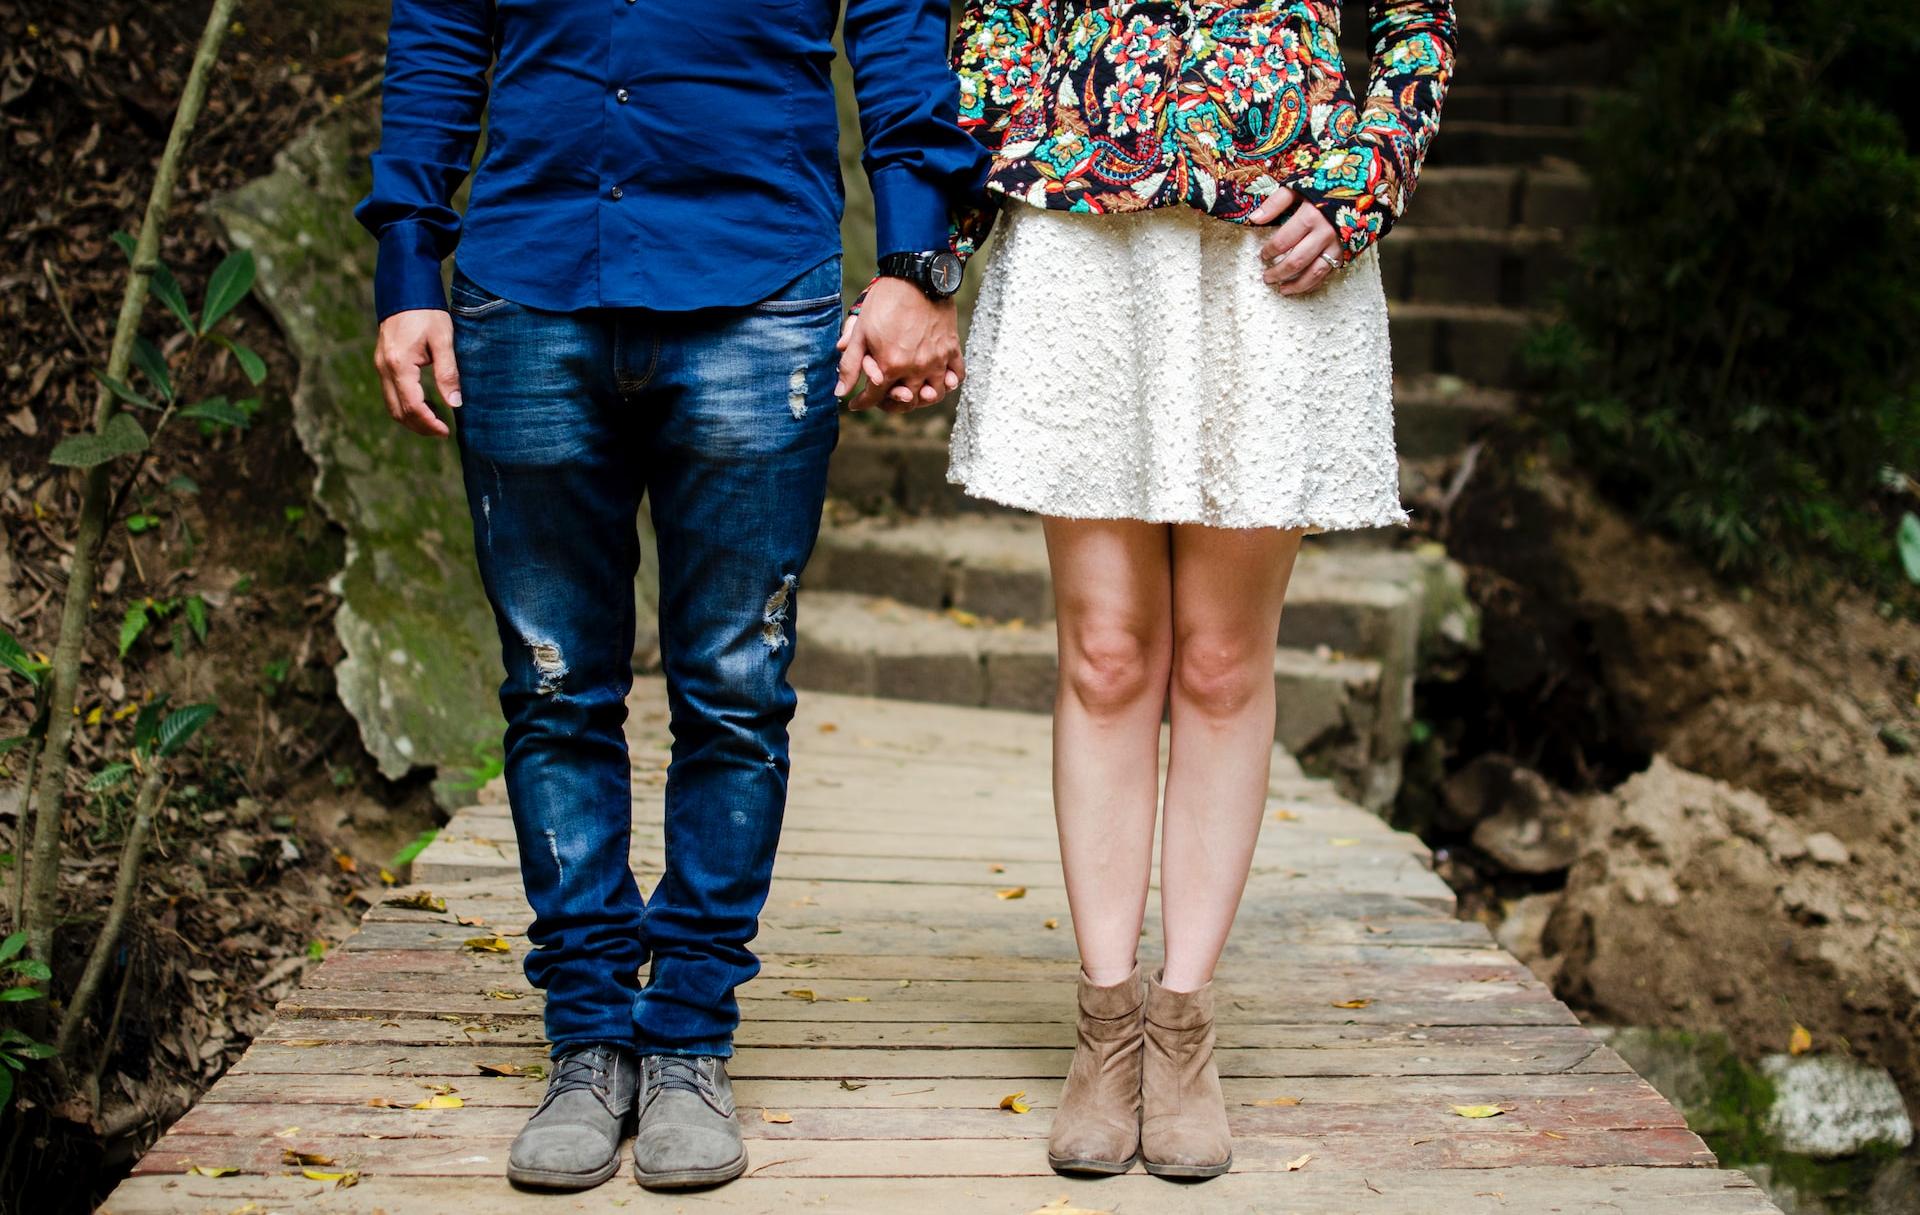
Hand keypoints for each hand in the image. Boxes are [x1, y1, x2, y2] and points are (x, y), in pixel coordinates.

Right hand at [374, 308, 459, 437]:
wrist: (406, 290)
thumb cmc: (427, 313)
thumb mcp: (443, 340)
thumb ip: (448, 373)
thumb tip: (455, 404)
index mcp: (399, 364)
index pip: (412, 406)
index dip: (430, 423)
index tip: (447, 430)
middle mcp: (384, 368)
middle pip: (398, 412)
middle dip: (420, 426)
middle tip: (443, 431)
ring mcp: (380, 366)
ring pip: (391, 405)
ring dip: (412, 418)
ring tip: (437, 420)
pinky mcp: (382, 363)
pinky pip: (391, 393)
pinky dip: (407, 405)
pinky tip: (427, 402)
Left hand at [834, 277, 962, 412]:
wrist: (915, 277)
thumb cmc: (885, 301)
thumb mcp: (860, 332)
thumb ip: (850, 365)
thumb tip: (840, 393)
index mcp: (890, 366)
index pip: (875, 397)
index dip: (862, 402)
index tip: (856, 403)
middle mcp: (916, 368)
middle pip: (906, 401)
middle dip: (891, 404)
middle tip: (883, 399)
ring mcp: (937, 360)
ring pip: (935, 394)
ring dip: (922, 399)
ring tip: (913, 393)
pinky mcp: (952, 349)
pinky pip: (957, 376)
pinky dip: (949, 382)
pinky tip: (939, 381)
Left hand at [1250, 188, 1345, 296]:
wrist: (1367, 185)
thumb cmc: (1329, 182)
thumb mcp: (1300, 184)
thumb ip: (1276, 202)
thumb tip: (1254, 219)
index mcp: (1311, 215)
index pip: (1284, 241)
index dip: (1270, 251)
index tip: (1262, 255)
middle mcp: (1325, 233)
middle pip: (1297, 261)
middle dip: (1279, 272)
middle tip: (1267, 278)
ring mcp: (1338, 244)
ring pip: (1314, 272)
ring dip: (1296, 284)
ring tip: (1281, 289)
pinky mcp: (1348, 251)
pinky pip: (1329, 273)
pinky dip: (1314, 283)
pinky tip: (1302, 287)